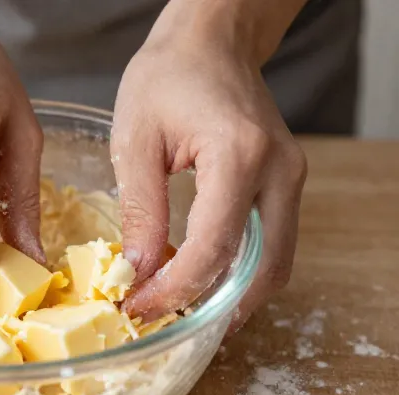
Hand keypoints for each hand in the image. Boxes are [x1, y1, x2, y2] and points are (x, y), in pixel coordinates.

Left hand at [111, 3, 307, 330]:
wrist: (212, 40)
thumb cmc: (169, 77)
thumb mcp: (136, 139)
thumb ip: (141, 209)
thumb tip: (139, 273)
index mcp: (239, 156)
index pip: (213, 247)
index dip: (176, 289)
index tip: (139, 306)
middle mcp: (278, 171)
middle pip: (259, 270)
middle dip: (213, 307)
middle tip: (169, 322)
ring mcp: (290, 179)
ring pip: (274, 266)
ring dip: (232, 298)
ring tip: (185, 311)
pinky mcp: (286, 186)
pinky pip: (272, 248)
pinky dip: (241, 276)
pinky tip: (203, 285)